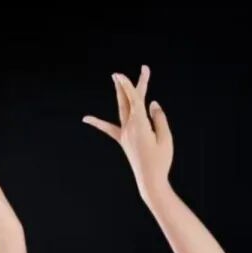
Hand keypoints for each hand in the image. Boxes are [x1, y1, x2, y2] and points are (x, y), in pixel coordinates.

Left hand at [82, 64, 173, 200]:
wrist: (151, 181)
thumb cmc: (161, 161)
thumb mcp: (165, 138)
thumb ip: (159, 119)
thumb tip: (152, 105)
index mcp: (140, 125)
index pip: (135, 99)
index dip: (131, 84)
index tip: (126, 73)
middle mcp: (129, 128)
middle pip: (129, 101)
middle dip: (128, 85)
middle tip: (127, 71)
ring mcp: (125, 134)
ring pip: (122, 109)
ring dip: (120, 93)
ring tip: (116, 80)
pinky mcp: (123, 141)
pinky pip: (109, 129)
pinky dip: (97, 122)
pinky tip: (85, 118)